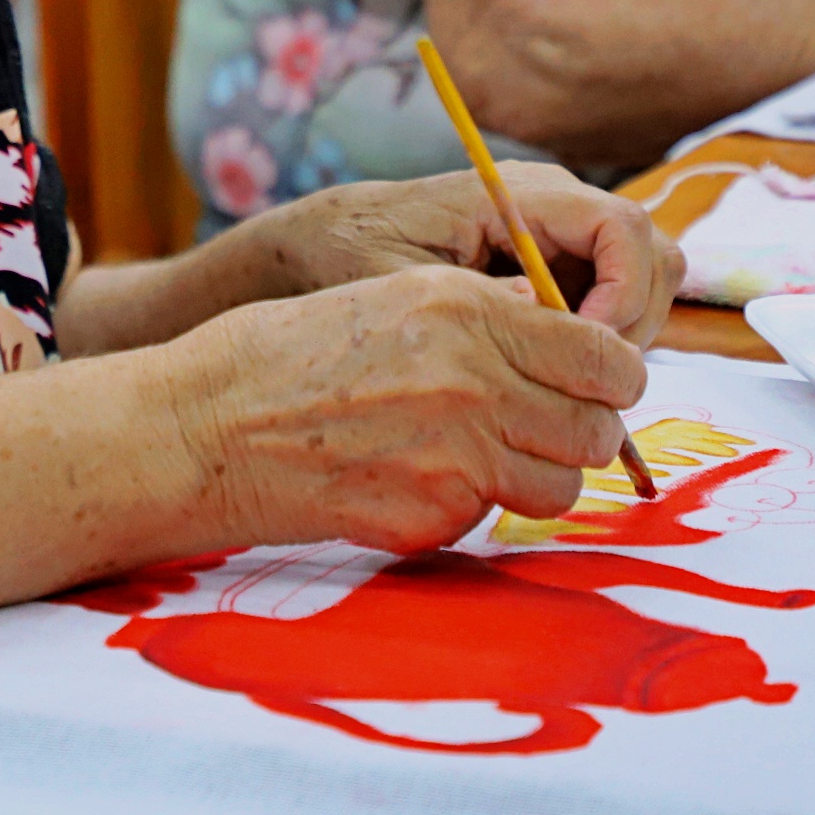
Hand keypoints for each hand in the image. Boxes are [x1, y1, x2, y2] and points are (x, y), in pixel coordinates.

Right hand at [167, 268, 646, 555]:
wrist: (207, 426)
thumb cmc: (288, 355)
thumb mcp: (392, 295)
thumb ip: (483, 313)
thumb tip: (555, 324)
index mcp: (469, 307)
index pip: (605, 355)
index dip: (608, 379)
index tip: (588, 388)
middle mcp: (476, 376)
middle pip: (597, 427)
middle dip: (577, 435)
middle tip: (536, 431)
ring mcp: (458, 451)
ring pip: (561, 486)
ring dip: (534, 479)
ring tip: (476, 459)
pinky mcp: (433, 513)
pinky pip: (494, 519)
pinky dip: (470, 508)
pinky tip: (414, 481)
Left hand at [251, 164, 683, 345]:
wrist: (320, 244)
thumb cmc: (349, 254)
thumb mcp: (402, 283)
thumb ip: (478, 303)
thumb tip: (547, 322)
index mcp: (521, 193)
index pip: (625, 229)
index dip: (625, 294)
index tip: (583, 351)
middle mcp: (555, 207)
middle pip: (653, 259)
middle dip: (633, 326)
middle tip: (579, 383)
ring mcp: (560, 241)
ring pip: (642, 289)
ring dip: (619, 343)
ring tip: (558, 385)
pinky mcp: (555, 274)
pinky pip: (610, 311)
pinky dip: (596, 351)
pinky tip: (547, 384)